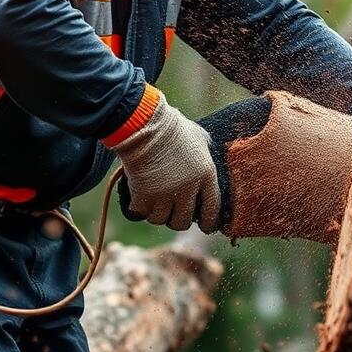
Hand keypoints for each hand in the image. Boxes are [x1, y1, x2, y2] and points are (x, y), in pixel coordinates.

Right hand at [111, 97, 220, 231]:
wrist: (145, 124)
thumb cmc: (173, 127)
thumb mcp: (198, 136)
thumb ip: (205, 150)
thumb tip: (208, 152)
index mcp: (205, 174)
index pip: (212, 209)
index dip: (209, 222)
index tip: (205, 226)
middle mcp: (187, 188)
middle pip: (183, 221)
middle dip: (178, 220)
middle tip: (173, 214)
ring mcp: (164, 193)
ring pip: (161, 220)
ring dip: (157, 214)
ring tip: (155, 205)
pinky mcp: (143, 195)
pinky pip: (142, 213)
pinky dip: (140, 209)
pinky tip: (140, 201)